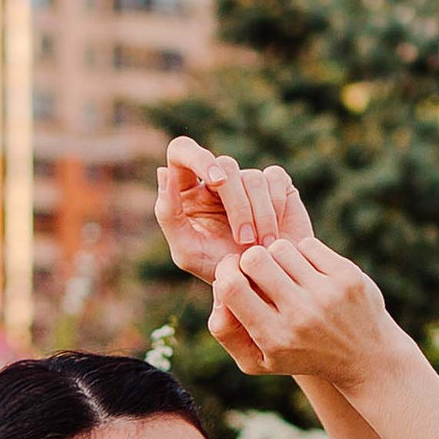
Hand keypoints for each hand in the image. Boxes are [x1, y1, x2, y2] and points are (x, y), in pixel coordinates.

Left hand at [155, 138, 312, 288]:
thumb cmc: (220, 271)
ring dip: (259, 216)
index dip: (198, 157)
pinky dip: (275, 209)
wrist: (264, 287)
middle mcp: (217, 178)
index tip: (216, 181)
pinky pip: (274, 179)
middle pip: (224, 165)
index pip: (182, 151)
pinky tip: (274, 237)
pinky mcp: (275, 183)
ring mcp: (246, 179)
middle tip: (243, 239)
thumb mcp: (187, 251)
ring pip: (252, 178)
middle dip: (236, 204)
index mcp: (188, 190)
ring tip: (260, 249)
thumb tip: (163, 172)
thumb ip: (168, 214)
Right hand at [207, 234, 397, 387]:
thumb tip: (218, 288)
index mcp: (274, 337)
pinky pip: (307, 245)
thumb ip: (225, 330)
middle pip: (253, 259)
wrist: (366, 358)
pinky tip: (307, 271)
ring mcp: (327, 294)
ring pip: (280, 248)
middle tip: (257, 271)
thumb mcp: (257, 360)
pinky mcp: (348, 276)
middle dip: (249, 259)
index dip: (224, 271)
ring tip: (284, 273)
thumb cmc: (301, 355)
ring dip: (276, 256)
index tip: (232, 273)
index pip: (230, 287)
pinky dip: (302, 253)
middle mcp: (300, 315)